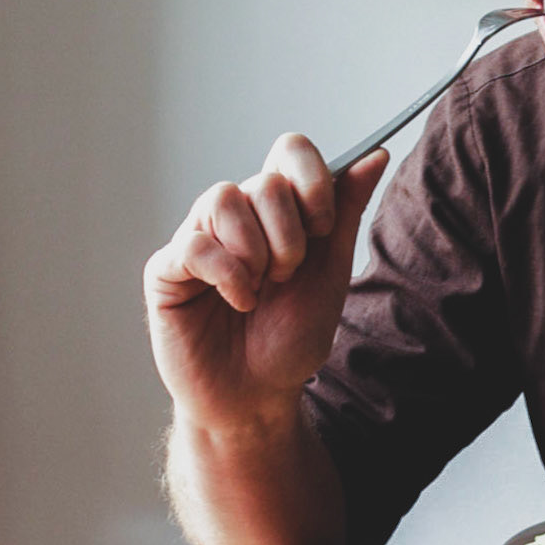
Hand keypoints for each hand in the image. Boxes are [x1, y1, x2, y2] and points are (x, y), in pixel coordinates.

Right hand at [143, 134, 388, 431]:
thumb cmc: (292, 336)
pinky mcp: (167, 268)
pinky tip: (237, 301)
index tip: (323, 226)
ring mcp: (198, 237)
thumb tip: (377, 153)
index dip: (312, 180)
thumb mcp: (331, 272)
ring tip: (259, 291)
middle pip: (266, 181)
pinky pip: (194, 244)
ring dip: (257, 254)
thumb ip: (346, 211)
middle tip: (286, 277)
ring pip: (224, 200)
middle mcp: (236, 214)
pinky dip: (227, 275)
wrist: (258, 394)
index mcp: (278, 210)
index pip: (290, 150)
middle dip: (291, 237)